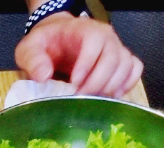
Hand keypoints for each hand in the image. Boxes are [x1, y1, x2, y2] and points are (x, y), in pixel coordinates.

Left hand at [15, 14, 142, 97]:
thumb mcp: (29, 48)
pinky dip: (127, 84)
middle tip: (80, 99)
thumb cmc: (45, 43)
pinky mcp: (120, 61)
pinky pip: (134, 70)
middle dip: (98, 82)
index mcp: (85, 30)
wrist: (56, 39)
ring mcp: (116, 48)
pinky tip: (109, 97)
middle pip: (114, 57)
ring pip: (126, 65)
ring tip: (92, 101)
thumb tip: (43, 76)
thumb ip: (33, 59)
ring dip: (112, 87)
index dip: (87, 64)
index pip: (95, 42)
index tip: (74, 84)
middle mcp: (106, 37)